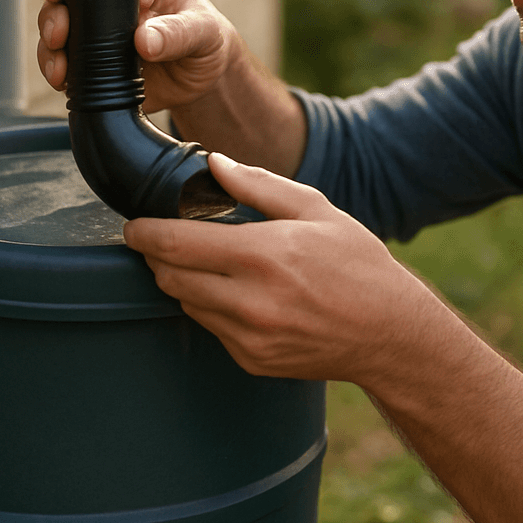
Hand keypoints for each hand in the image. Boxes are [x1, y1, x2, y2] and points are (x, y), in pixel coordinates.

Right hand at [37, 0, 238, 111]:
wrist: (204, 78)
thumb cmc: (207, 40)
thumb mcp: (204, 33)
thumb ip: (178, 33)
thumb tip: (144, 40)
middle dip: (55, 9)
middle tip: (58, 31)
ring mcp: (99, 29)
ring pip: (60, 26)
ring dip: (50, 42)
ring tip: (57, 61)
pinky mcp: (93, 60)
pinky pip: (65, 60)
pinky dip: (57, 68)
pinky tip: (60, 78)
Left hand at [124, 153, 441, 382]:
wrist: (389, 331)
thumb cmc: (356, 262)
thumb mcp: (315, 209)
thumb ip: (258, 185)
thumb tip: (213, 163)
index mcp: (264, 254)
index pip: (176, 245)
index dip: (143, 233)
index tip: (134, 225)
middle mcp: (251, 301)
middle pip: (169, 276)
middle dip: (157, 256)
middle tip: (163, 239)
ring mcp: (249, 337)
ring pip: (184, 303)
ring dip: (182, 280)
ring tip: (205, 261)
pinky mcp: (252, 360)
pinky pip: (210, 328)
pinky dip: (210, 306)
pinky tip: (238, 291)